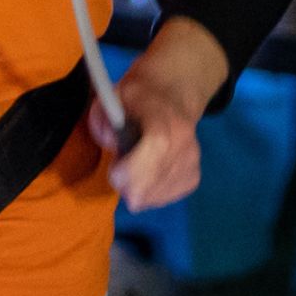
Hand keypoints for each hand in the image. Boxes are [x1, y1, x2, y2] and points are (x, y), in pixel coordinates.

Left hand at [95, 17, 228, 212]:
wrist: (171, 97)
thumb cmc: (137, 100)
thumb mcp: (112, 96)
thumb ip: (102, 117)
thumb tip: (110, 140)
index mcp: (166, 118)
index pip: (157, 147)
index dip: (132, 168)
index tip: (114, 171)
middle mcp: (186, 143)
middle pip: (152, 183)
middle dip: (126, 182)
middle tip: (120, 164)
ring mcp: (192, 164)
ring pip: (153, 198)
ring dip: (136, 187)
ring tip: (136, 163)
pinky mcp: (192, 180)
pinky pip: (161, 199)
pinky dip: (148, 192)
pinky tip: (147, 172)